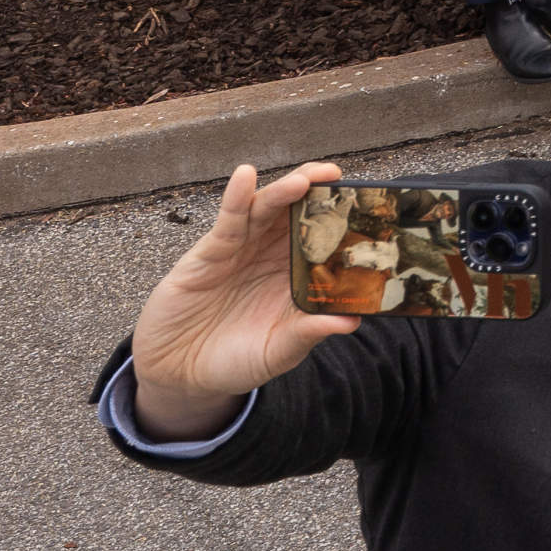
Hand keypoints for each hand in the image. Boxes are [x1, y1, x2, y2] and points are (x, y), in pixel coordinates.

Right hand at [125, 161, 358, 442]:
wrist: (182, 374)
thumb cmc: (235, 361)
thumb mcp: (277, 352)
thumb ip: (307, 335)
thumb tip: (352, 322)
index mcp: (296, 277)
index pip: (324, 241)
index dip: (343, 222)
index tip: (368, 207)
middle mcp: (272, 257)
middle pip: (298, 215)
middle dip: (318, 193)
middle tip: (338, 177)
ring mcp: (242, 251)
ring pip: (266, 210)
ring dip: (285, 190)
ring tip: (306, 179)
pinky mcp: (210, 253)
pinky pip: (227, 221)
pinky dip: (237, 197)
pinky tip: (245, 176)